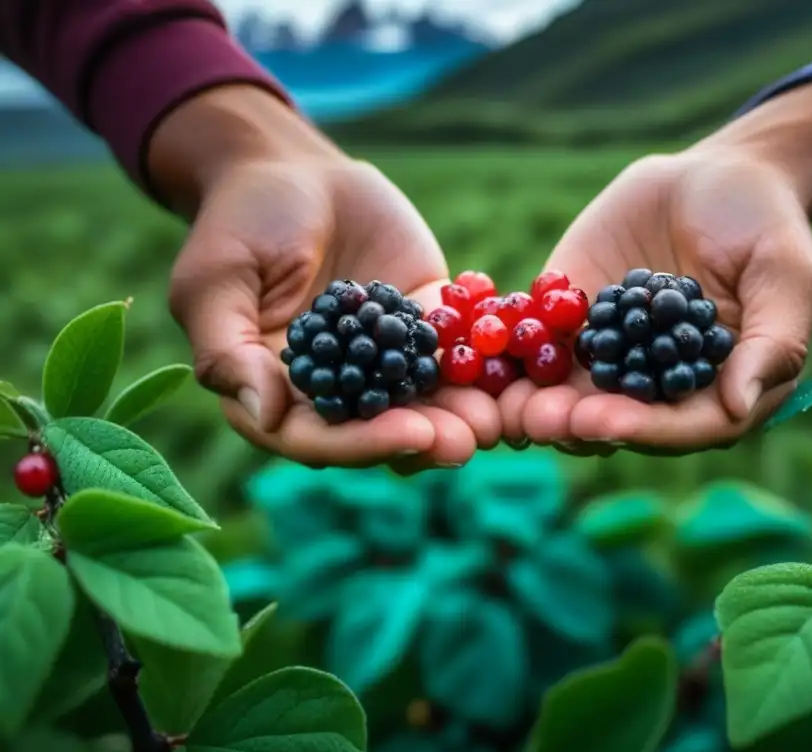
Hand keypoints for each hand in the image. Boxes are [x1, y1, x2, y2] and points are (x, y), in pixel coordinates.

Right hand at [158, 88, 500, 468]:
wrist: (290, 167)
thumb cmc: (239, 222)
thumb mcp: (215, 281)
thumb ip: (228, 349)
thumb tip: (263, 412)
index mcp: (279, 391)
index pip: (318, 436)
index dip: (363, 443)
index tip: (409, 435)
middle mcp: (337, 386)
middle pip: (380, 427)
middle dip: (424, 437)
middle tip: (466, 442)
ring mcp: (384, 356)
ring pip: (424, 397)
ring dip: (461, 412)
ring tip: (497, 419)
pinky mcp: (422, 320)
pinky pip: (455, 344)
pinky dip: (482, 358)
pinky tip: (514, 367)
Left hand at [501, 148, 811, 453]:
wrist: (713, 177)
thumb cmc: (765, 227)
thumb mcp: (785, 275)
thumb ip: (772, 342)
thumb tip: (741, 408)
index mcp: (715, 389)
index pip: (680, 426)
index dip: (642, 428)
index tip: (603, 422)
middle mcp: (657, 386)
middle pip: (616, 419)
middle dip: (576, 422)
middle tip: (541, 419)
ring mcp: (610, 357)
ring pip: (570, 394)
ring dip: (537, 402)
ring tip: (509, 402)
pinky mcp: (573, 323)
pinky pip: (539, 345)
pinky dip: (512, 353)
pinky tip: (483, 355)